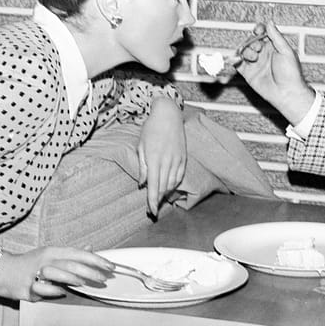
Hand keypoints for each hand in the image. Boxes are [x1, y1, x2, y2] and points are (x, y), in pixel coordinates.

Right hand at [0, 247, 114, 301]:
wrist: (1, 271)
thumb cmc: (30, 263)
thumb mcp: (51, 254)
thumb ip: (71, 254)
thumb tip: (90, 249)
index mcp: (53, 251)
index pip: (79, 254)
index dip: (97, 260)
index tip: (110, 266)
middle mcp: (46, 260)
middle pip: (72, 264)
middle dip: (91, 272)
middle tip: (104, 278)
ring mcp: (36, 273)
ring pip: (57, 274)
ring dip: (73, 278)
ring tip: (85, 283)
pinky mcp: (27, 287)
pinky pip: (42, 289)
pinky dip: (53, 291)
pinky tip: (62, 292)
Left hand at [138, 97, 186, 216]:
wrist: (168, 114)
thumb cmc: (151, 128)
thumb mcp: (141, 146)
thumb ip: (142, 166)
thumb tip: (142, 183)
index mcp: (154, 159)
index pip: (154, 186)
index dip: (152, 201)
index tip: (152, 211)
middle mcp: (167, 161)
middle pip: (163, 187)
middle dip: (158, 200)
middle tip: (153, 209)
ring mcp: (177, 159)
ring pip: (172, 183)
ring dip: (166, 193)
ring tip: (159, 199)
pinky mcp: (183, 157)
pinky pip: (180, 176)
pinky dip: (174, 184)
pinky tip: (169, 187)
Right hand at [235, 21, 315, 123]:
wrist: (287, 93)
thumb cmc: (291, 73)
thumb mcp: (286, 51)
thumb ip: (276, 37)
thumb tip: (269, 22)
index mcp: (274, 47)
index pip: (263, 33)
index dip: (259, 29)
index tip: (258, 30)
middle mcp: (263, 54)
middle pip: (251, 40)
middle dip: (252, 42)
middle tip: (258, 48)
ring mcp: (255, 63)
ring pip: (244, 50)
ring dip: (246, 50)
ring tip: (253, 57)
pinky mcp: (248, 73)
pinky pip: (237, 64)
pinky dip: (235, 60)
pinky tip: (238, 59)